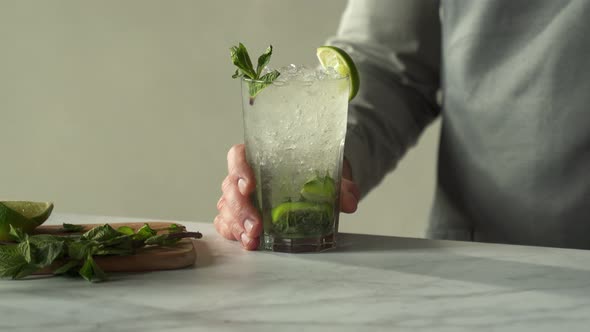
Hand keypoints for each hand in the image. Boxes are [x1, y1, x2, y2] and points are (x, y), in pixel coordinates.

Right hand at [214, 144, 359, 249]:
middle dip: (240, 209)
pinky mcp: (242, 215)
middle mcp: (246, 175)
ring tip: (254, 239)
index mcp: (261, 155)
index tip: (249, 185)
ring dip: (237, 225)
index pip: (238, 156)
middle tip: (257, 226)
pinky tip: (248, 243)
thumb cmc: (317, 171)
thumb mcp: (332, 173)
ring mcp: (241, 197)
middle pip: (230, 187)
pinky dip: (234, 234)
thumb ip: (341, 185)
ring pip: (227, 208)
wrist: (319, 183)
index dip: (238, 169)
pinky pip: (227, 223)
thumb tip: (350, 201)